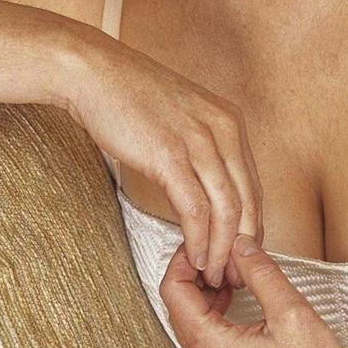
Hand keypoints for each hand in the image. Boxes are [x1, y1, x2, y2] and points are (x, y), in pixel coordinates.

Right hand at [69, 38, 263, 286]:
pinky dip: (200, 238)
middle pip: (249, 200)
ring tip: (216, 276)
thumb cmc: (129, 98)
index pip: (254, 185)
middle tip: (236, 275)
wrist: (93, 72)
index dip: (252, 226)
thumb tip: (203, 192)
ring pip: (227, 208)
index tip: (243, 254)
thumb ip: (200, 152)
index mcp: (230, 122)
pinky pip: (196, 207)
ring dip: (223, 249)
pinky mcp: (170, 155)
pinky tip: (196, 258)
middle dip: (245, 245)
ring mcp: (199, 141)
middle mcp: (223, 130)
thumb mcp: (182, 120)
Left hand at [158, 234, 347, 347]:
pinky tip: (240, 301)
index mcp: (209, 347)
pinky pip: (205, 341)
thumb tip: (240, 246)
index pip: (173, 291)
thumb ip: (261, 273)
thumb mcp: (291, 314)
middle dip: (196, 273)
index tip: (206, 240)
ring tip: (237, 274)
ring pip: (192, 323)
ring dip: (207, 294)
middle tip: (224, 251)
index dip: (184, 258)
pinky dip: (215, 314)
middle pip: (178, 306)